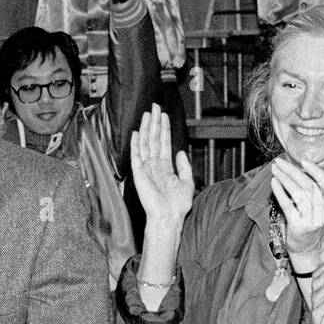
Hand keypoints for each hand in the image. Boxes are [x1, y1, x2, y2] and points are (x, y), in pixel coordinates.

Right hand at [130, 104, 193, 246]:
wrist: (168, 217)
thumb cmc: (177, 206)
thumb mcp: (187, 182)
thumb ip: (183, 166)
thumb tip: (179, 152)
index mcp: (165, 167)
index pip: (163, 143)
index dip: (164, 128)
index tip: (164, 115)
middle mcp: (154, 166)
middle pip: (154, 139)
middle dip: (155, 122)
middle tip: (155, 106)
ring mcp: (146, 169)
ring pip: (146, 144)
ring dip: (146, 128)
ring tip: (148, 113)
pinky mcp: (140, 174)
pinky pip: (136, 156)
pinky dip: (136, 144)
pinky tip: (136, 133)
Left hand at [271, 157, 323, 267]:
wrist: (310, 250)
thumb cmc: (317, 225)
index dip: (316, 171)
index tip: (303, 161)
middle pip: (310, 187)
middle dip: (294, 171)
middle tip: (281, 161)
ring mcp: (312, 220)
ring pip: (299, 194)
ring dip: (285, 179)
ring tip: (276, 169)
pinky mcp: (298, 226)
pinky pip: (288, 205)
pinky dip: (280, 192)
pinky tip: (274, 183)